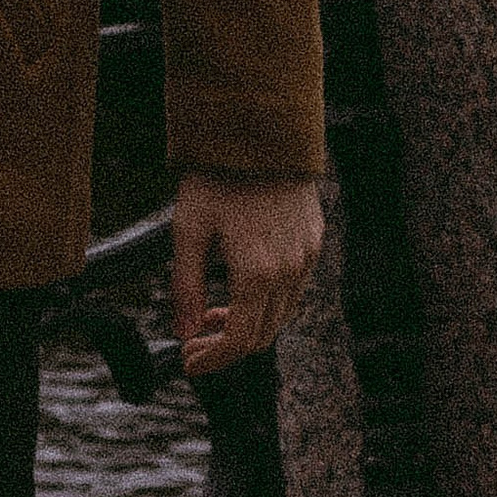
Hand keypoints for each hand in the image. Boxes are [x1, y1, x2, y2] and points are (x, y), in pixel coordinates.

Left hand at [171, 168, 323, 377]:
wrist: (261, 132)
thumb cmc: (217, 176)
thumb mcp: (188, 230)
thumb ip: (185, 286)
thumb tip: (182, 333)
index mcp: (257, 273)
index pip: (238, 340)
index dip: (212, 360)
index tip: (189, 364)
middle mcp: (289, 271)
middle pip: (261, 334)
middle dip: (225, 346)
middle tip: (194, 338)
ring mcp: (307, 257)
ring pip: (281, 315)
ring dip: (248, 323)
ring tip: (213, 313)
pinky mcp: (314, 241)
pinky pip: (294, 288)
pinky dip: (268, 300)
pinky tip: (242, 286)